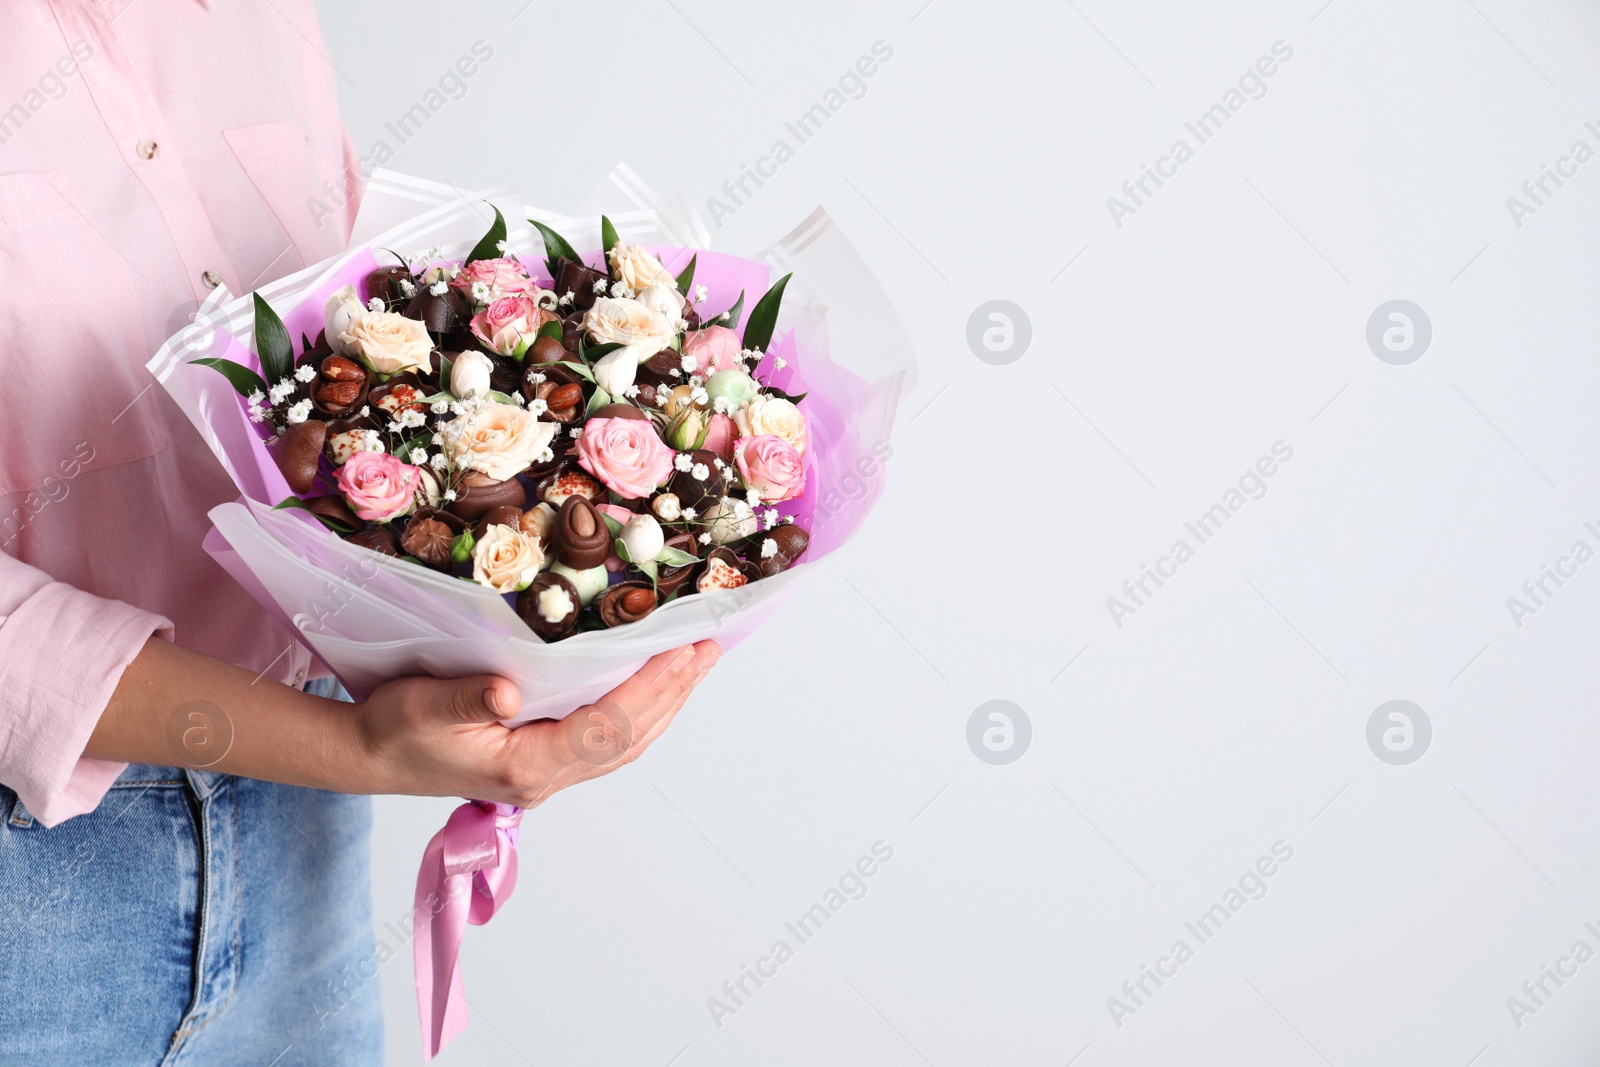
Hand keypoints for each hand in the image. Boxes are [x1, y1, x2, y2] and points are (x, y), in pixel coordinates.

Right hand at [352, 641, 720, 807]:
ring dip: (665, 702)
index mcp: (524, 766)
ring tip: (697, 661)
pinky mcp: (545, 761)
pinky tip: (655, 685)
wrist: (368, 757)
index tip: (682, 651)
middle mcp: (546, 777)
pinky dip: (640, 710)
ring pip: (625, 742)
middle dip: (673, 692)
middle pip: (629, 737)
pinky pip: (608, 739)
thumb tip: (507, 692)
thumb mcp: (419, 706)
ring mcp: (549, 774)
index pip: (605, 728)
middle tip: (709, 647)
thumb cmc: (393, 728)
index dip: (649, 689)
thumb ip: (464, 697)